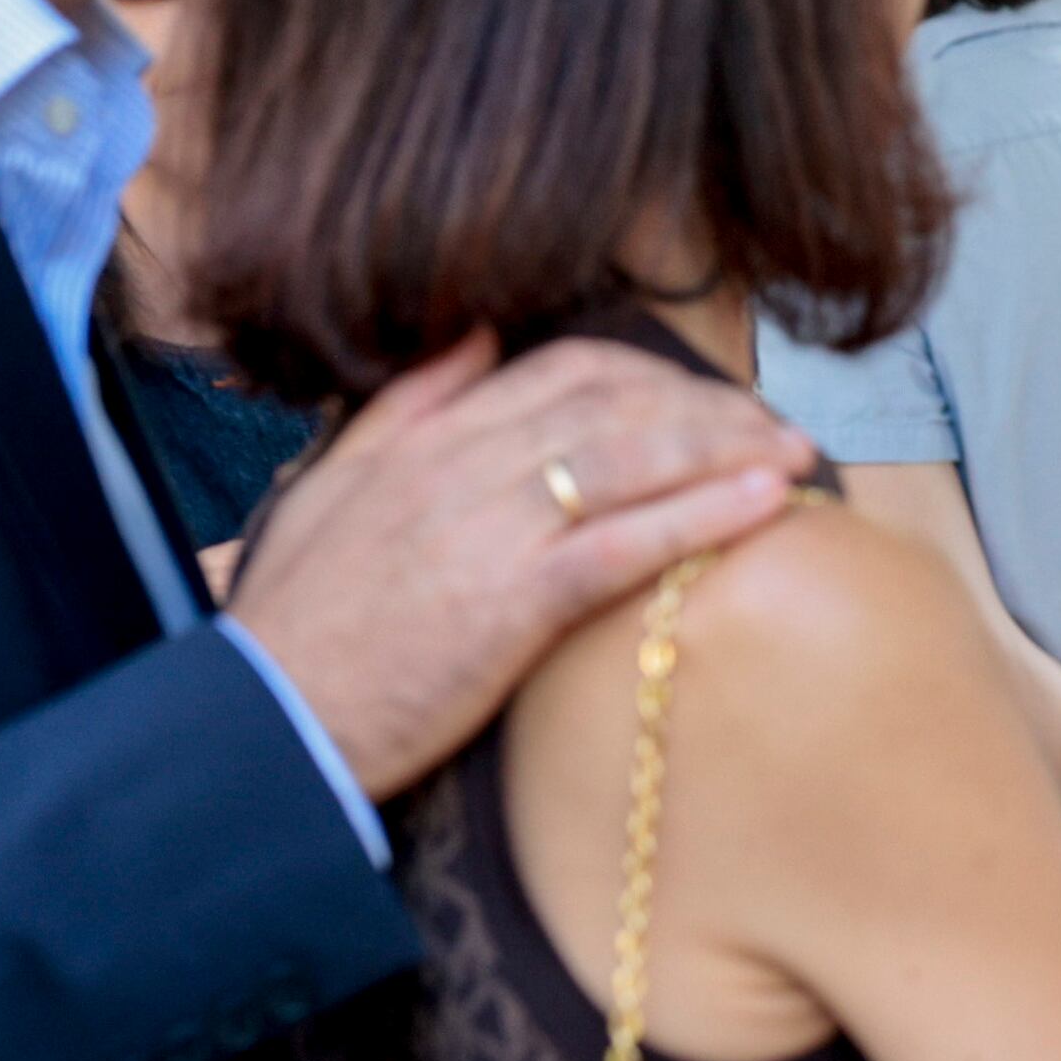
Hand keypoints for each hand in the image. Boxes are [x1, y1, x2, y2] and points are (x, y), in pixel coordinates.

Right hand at [224, 332, 812, 799]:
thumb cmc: (297, 624)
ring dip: (727, 449)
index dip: (654, 377)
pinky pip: (622, 543)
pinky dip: (701, 516)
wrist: (261, 724)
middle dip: (711, 409)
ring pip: (629, 458)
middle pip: (615, 403)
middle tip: (780, 430)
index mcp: (425, 438)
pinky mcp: (507, 603)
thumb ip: (406, 405)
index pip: (565, 372)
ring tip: (799, 457)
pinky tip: (764, 507)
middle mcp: (462, 466)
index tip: (712, 400)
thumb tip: (475, 336)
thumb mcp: (331, 485)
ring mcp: (487, 531)